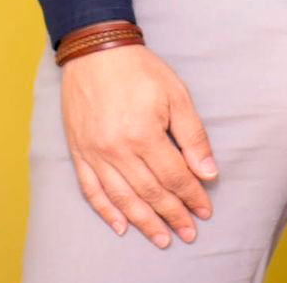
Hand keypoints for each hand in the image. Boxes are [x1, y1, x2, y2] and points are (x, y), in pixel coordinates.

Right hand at [60, 42, 218, 248]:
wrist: (96, 49)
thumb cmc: (139, 69)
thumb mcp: (175, 93)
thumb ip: (192, 135)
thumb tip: (207, 172)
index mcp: (143, 134)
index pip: (174, 176)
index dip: (192, 196)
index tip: (205, 211)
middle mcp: (117, 149)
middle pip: (150, 192)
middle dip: (173, 215)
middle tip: (188, 233)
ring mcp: (95, 152)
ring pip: (122, 199)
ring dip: (144, 222)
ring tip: (162, 238)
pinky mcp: (79, 151)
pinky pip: (91, 190)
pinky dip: (106, 211)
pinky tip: (121, 226)